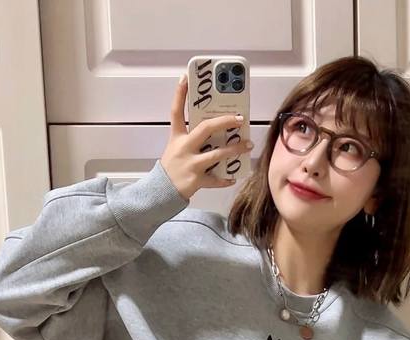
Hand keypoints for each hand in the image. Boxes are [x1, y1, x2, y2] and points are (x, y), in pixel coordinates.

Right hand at [160, 74, 252, 199]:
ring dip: (235, 150)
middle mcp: (184, 148)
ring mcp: (191, 165)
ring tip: (248, 145)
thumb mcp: (176, 147)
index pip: (176, 111)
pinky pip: (215, 180)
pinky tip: (233, 177)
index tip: (185, 77)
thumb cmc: (172, 166)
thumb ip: (191, 138)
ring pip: (217, 155)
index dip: (180, 94)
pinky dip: (225, 179)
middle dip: (225, 122)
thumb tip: (215, 128)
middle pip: (205, 129)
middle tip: (240, 119)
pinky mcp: (196, 181)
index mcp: (177, 137)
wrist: (161, 191)